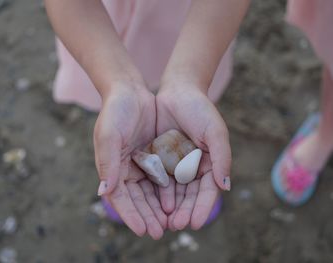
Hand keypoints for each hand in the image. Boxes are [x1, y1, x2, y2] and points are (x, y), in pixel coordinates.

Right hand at [94, 83, 165, 238]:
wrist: (130, 91)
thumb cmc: (115, 111)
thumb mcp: (109, 135)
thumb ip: (107, 163)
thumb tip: (104, 192)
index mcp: (111, 169)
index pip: (120, 198)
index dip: (130, 215)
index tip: (142, 230)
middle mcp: (124, 170)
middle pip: (137, 199)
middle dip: (147, 216)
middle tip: (160, 232)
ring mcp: (140, 164)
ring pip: (151, 192)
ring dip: (159, 208)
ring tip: (171, 223)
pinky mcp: (153, 157)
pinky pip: (162, 177)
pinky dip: (168, 190)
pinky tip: (177, 201)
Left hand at [156, 83, 230, 229]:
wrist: (178, 91)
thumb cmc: (200, 109)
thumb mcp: (214, 132)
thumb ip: (222, 158)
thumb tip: (226, 186)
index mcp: (210, 164)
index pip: (208, 191)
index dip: (202, 208)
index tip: (194, 222)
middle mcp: (194, 168)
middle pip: (190, 196)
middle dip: (184, 211)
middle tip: (175, 226)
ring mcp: (177, 165)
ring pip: (174, 192)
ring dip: (170, 208)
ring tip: (163, 221)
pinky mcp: (161, 160)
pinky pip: (159, 179)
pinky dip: (157, 193)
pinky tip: (153, 204)